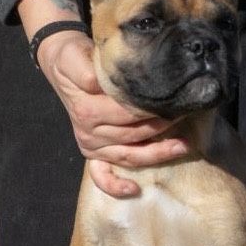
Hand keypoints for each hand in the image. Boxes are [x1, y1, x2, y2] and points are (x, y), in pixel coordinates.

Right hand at [35, 30, 188, 196]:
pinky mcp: (91, 154)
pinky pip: (101, 176)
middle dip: (162, 127)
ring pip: (128, 155)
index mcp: (87, 111)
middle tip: (184, 116)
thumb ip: (84, 69)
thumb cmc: (73, 58)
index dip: (150, 109)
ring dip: (156, 154)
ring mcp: (91, 146)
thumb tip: (100, 84)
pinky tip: (134, 189)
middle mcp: (88, 132)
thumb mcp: (74, 56)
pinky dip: (116, 186)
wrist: (60, 63)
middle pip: (133, 135)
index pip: (126, 114)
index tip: (173, 101)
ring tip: (182, 146)